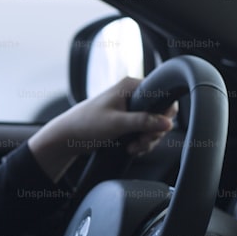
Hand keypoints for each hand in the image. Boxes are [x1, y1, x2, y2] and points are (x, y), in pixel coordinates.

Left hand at [27, 77, 178, 182]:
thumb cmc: (86, 124)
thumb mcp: (117, 123)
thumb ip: (143, 121)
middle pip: (160, 114)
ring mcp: (130, 109)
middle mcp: (132, 95)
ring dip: (146, 141)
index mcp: (130, 86)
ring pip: (153, 126)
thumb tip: (168, 123)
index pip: (162, 95)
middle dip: (153, 133)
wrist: (68, 137)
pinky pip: (143, 133)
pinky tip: (130, 148)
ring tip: (132, 147)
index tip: (155, 130)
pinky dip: (140, 143)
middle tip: (141, 142)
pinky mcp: (127, 122)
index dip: (164, 115)